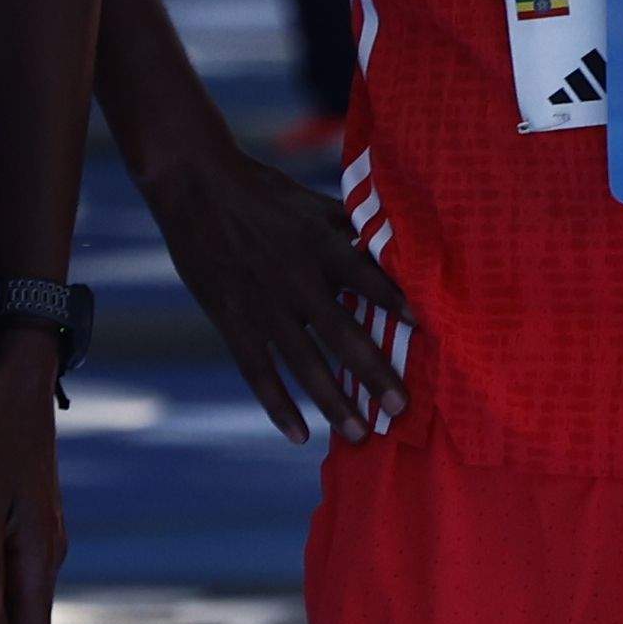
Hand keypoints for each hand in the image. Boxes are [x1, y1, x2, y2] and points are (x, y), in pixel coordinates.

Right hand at [139, 136, 411, 441]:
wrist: (195, 188)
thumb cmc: (264, 193)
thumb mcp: (313, 203)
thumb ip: (353, 228)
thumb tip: (398, 242)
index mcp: (321, 245)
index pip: (367, 278)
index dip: (395, 302)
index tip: (426, 329)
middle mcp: (296, 279)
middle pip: (342, 334)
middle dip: (374, 374)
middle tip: (402, 409)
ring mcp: (263, 305)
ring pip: (304, 363)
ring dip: (334, 401)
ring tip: (360, 433)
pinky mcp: (232, 321)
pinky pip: (259, 372)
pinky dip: (278, 405)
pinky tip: (299, 435)